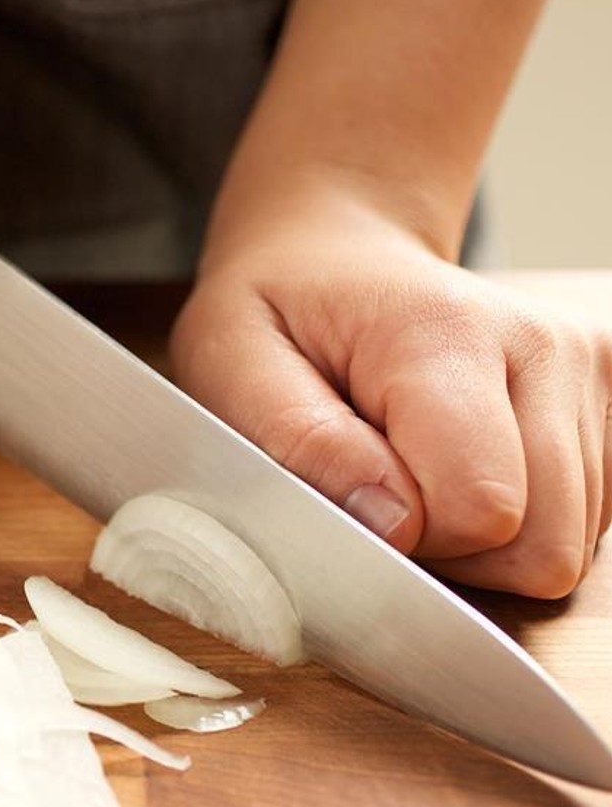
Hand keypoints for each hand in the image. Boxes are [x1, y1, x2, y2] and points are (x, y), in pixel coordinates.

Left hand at [169, 194, 611, 598]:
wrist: (331, 255)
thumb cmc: (275, 312)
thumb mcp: (231, 362)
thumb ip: (300, 442)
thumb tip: (392, 523)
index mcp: (446, 332)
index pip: (478, 509)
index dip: (405, 538)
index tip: (348, 490)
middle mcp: (545, 346)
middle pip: (540, 546)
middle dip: (450, 551)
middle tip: (376, 491)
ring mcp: (588, 371)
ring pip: (565, 546)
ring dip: (477, 540)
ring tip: (409, 469)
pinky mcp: (607, 399)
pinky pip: (578, 526)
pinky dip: (510, 526)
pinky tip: (451, 469)